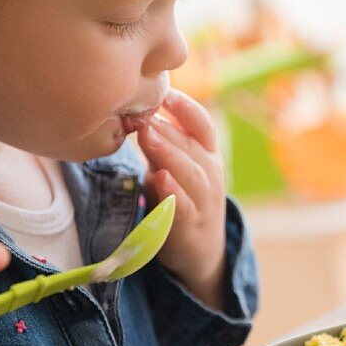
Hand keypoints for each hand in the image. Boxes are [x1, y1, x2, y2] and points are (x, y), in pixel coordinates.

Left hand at [136, 88, 226, 307]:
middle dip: (169, 128)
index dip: (186, 107)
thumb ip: (158, 145)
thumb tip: (134, 114)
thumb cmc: (181, 201)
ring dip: (170, 153)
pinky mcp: (192, 226)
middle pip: (194, 145)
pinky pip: (185, 207)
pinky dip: (173, 192)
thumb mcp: (172, 168)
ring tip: (148, 136)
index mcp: (208, 155)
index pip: (203, 125)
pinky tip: (160, 179)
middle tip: (144, 114)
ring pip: (192, 173)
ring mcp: (205, 201)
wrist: (200, 252)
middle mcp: (211, 174)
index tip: (165, 93)